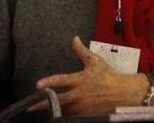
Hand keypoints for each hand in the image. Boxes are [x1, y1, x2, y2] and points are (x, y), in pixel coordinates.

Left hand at [31, 36, 148, 114]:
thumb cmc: (109, 76)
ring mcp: (82, 107)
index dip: (48, 83)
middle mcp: (79, 94)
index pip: (61, 81)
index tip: (38, 85)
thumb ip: (81, 51)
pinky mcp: (86, 114)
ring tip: (40, 112)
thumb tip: (74, 38)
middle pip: (57, 100)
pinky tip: (56, 115)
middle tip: (29, 106)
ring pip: (62, 110)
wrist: (124, 92)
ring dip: (51, 110)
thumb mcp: (95, 61)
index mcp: (80, 80)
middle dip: (42, 104)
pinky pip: (71, 116)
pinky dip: (63, 115)